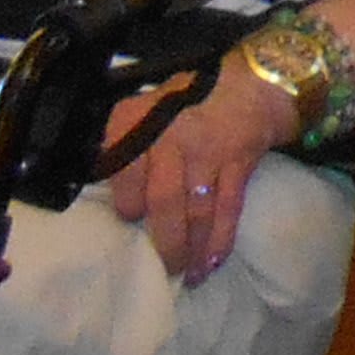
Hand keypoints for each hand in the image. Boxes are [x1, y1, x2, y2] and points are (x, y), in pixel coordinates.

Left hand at [92, 59, 294, 285]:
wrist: (256, 80)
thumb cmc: (190, 100)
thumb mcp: (148, 108)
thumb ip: (125, 142)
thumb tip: (99, 184)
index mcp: (140, 122)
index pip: (124, 172)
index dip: (128, 203)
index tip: (130, 221)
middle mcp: (172, 137)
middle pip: (162, 201)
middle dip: (164, 241)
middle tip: (163, 267)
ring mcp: (209, 151)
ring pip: (195, 211)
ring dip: (191, 248)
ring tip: (186, 274)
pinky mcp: (239, 162)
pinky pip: (228, 208)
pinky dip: (221, 239)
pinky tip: (212, 263)